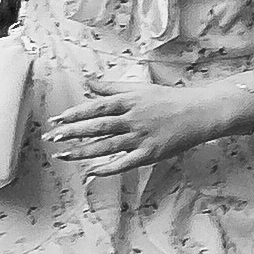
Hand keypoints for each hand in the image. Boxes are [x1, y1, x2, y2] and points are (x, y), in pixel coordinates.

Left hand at [48, 75, 238, 175]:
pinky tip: (91, 171)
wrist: (201, 112)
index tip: (56, 119)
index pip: (96, 107)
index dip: (75, 114)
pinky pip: (125, 163)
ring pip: (106, 146)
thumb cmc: (170, 99)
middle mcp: (133, 119)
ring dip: (82, 151)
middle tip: (52, 137)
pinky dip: (107, 168)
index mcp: (130, 101)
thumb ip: (111, 87)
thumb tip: (88, 82)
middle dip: (72, 132)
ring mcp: (142, 137)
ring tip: (63, 155)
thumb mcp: (140, 88)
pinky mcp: (151, 153)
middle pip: (97, 127)